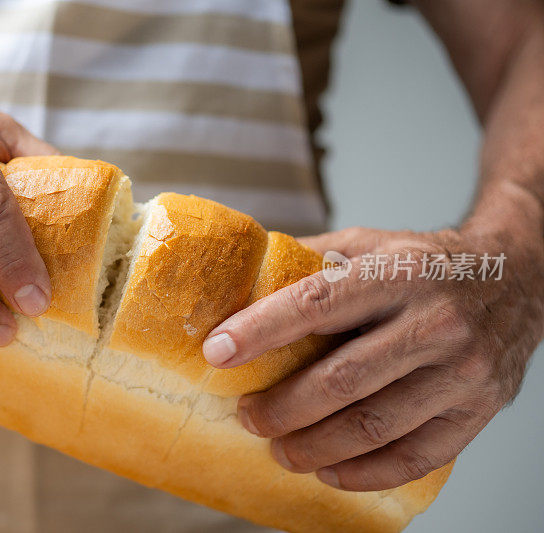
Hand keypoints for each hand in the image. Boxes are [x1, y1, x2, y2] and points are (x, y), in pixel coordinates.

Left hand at [203, 226, 543, 490]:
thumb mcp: (370, 243)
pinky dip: (366, 473)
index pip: (316, 303)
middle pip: (341, 380)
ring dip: (315, 447)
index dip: (260, 331)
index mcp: (397, 273)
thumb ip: (310, 260)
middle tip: (247, 416)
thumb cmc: (425, 263)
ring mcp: (462, 371)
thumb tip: (240, 280)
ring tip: (280, 449)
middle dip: (282, 407)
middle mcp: (435, 322)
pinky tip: (331, 470)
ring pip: (374, 426)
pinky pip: (417, 457)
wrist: (516, 278)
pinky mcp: (478, 410)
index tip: (216, 352)